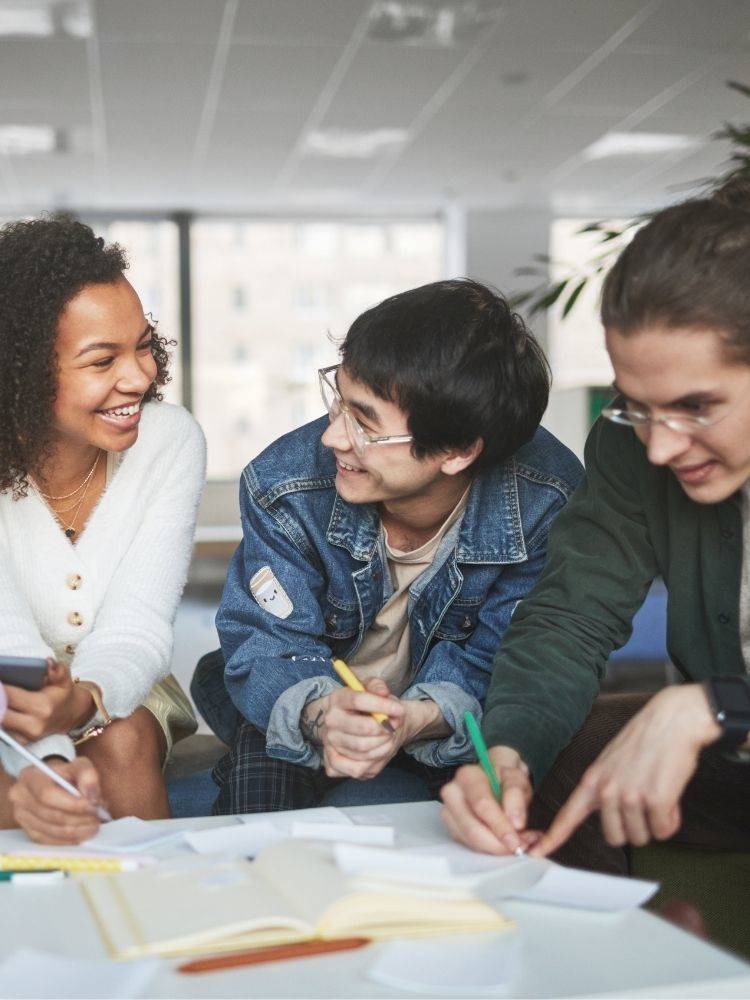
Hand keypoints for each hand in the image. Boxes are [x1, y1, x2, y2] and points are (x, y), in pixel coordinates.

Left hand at [3, 660, 93, 741]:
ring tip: (0, 694)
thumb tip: (47, 662)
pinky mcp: (21, 742)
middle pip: (0, 711)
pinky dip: (1, 717)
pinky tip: (2, 706)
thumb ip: (57, 670)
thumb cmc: (63, 694)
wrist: (71, 714)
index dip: (0, 687)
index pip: (9, 696)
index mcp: (42, 707)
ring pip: (0, 722)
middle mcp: (33, 725)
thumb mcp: (64, 679)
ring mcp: (26, 736)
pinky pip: (3, 731)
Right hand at [8, 757, 104, 844]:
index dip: (72, 804)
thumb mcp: (79, 765)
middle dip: (79, 819)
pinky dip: (69, 839)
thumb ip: (88, 775)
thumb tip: (92, 797)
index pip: (47, 795)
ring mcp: (22, 817)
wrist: (52, 782)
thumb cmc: (66, 774)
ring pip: (51, 830)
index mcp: (29, 777)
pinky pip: (49, 841)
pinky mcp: (28, 831)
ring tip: (94, 825)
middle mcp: (20, 797)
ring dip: (77, 831)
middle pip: (51, 815)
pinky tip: (82, 834)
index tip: (94, 807)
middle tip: (99, 818)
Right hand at [318, 679, 405, 779]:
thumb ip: (377, 686)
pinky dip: (373, 762)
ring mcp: (329, 743)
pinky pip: (357, 768)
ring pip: (363, 749)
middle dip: (385, 729)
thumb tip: (382, 693)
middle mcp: (330, 720)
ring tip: (388, 738)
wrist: (361, 725)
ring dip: (383, 745)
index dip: (382, 706)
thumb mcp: (373, 690)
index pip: (358, 700)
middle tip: (394, 727)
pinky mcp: (332, 763)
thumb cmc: (370, 707)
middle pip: (362, 728)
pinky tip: (377, 752)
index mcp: (337, 699)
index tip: (400, 710)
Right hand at [440, 746, 537, 854]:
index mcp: (467, 776)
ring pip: (471, 842)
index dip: (500, 825)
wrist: (496, 781)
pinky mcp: (453, 829)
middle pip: (472, 829)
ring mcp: (449, 813)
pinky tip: (503, 842)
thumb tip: (515, 823)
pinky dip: (490, 849)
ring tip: (516, 842)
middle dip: (498, 844)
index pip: (482, 805)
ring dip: (496, 848)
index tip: (516, 840)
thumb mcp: (516, 778)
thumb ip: (516, 796)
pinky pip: (471, 847)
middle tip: (520, 846)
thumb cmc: (504, 779)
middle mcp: (452, 794)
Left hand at [530, 685, 721, 856]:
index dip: (553, 837)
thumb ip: (605, 788)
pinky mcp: (655, 800)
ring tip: (657, 794)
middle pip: (615, 838)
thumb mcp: (611, 762)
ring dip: (654, 823)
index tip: (536, 851)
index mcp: (593, 780)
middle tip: (644, 805)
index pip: (568, 814)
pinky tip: (670, 796)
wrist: (671, 721)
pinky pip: (663, 830)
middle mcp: (607, 790)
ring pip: (641, 837)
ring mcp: (630, 796)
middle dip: (633, 829)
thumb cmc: (646, 741)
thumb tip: (609, 814)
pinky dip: (670, 820)